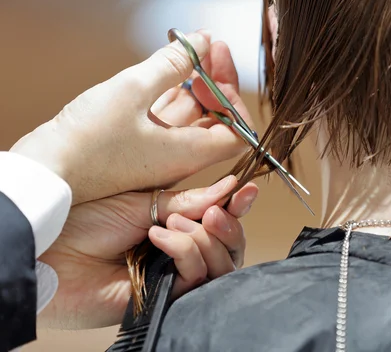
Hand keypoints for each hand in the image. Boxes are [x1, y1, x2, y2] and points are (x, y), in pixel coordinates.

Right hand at [10, 31, 251, 204]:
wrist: (44, 173)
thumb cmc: (86, 140)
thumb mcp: (132, 90)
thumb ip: (172, 64)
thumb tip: (203, 41)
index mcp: (188, 153)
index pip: (238, 133)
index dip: (234, 99)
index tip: (216, 67)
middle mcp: (180, 156)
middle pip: (217, 119)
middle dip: (217, 81)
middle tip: (208, 46)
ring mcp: (159, 151)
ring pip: (191, 114)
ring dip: (195, 82)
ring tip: (189, 48)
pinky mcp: (140, 144)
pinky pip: (167, 116)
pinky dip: (172, 91)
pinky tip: (167, 67)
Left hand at [38, 175, 257, 329]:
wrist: (50, 252)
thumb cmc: (85, 221)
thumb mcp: (141, 200)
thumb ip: (188, 201)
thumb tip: (229, 187)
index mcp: (175, 225)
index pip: (218, 219)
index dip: (237, 206)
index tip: (247, 189)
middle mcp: (179, 251)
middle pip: (228, 247)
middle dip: (229, 226)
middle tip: (216, 212)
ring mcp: (174, 275)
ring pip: (220, 264)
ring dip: (205, 238)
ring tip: (173, 223)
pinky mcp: (166, 297)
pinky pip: (195, 277)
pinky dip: (185, 251)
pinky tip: (160, 238)